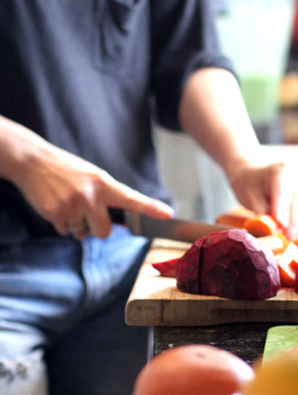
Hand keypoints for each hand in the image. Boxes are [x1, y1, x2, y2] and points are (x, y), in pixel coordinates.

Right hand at [15, 139, 172, 239]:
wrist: (34, 161)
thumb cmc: (68, 172)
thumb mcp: (92, 177)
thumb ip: (107, 197)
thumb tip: (118, 223)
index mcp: (104, 183)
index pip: (132, 198)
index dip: (150, 208)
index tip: (167, 213)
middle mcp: (90, 194)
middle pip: (105, 232)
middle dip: (97, 228)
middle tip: (87, 214)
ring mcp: (72, 204)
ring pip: (82, 233)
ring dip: (76, 225)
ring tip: (67, 204)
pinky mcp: (54, 213)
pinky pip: (64, 231)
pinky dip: (60, 224)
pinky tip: (55, 206)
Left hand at [228, 160, 297, 238]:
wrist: (256, 178)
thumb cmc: (251, 186)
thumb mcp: (250, 197)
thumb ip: (261, 211)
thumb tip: (273, 229)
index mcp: (280, 170)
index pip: (282, 191)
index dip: (282, 209)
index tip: (281, 225)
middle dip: (294, 221)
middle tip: (288, 238)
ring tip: (295, 240)